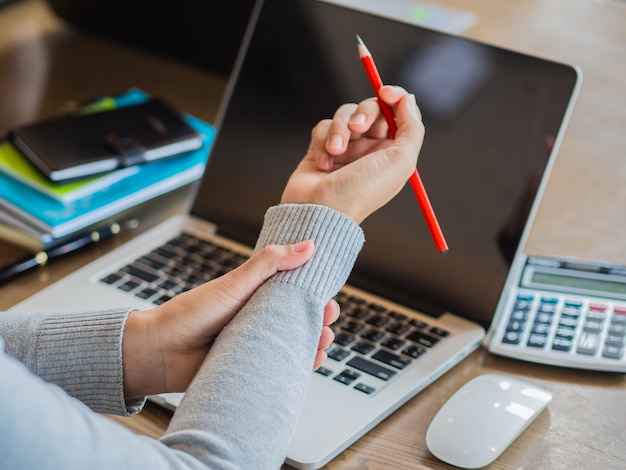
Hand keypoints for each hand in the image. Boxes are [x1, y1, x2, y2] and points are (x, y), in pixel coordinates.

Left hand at [121, 240, 336, 398]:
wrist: (160, 352)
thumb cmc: (192, 313)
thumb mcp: (235, 283)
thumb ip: (270, 263)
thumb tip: (308, 245)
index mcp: (256, 295)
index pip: (294, 292)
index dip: (314, 294)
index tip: (328, 296)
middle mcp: (258, 318)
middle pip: (298, 318)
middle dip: (318, 320)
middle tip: (327, 320)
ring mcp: (256, 344)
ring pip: (293, 343)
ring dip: (313, 343)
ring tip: (321, 342)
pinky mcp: (251, 367)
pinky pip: (280, 366)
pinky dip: (298, 365)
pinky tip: (310, 362)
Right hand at [282, 86, 424, 223]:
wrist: (320, 211)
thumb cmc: (361, 191)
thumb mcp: (401, 161)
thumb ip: (412, 127)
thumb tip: (408, 98)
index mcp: (392, 152)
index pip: (397, 112)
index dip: (394, 97)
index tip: (385, 93)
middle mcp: (370, 148)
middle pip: (371, 108)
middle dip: (364, 113)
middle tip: (358, 129)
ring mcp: (345, 148)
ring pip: (344, 114)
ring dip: (339, 129)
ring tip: (336, 152)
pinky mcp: (321, 148)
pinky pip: (323, 126)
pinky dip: (322, 140)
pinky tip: (323, 163)